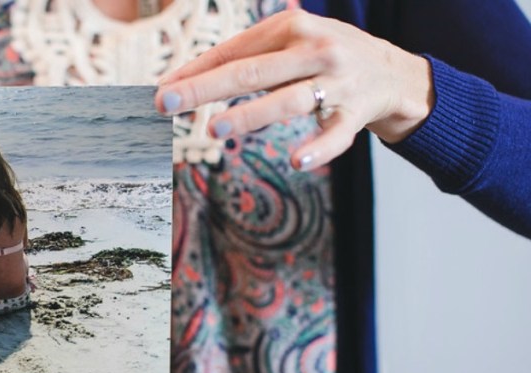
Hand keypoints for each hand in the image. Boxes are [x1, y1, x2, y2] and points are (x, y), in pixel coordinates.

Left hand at [155, 10, 431, 170]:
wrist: (394, 72)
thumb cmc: (324, 56)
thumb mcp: (290, 42)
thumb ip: (244, 56)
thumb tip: (182, 79)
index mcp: (292, 28)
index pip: (234, 51)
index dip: (195, 70)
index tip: (161, 88)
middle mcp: (315, 50)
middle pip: (252, 72)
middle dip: (206, 88)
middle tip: (167, 102)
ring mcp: (337, 82)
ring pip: (288, 100)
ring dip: (251, 115)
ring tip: (214, 130)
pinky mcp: (356, 113)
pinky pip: (335, 134)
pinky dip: (318, 148)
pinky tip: (295, 161)